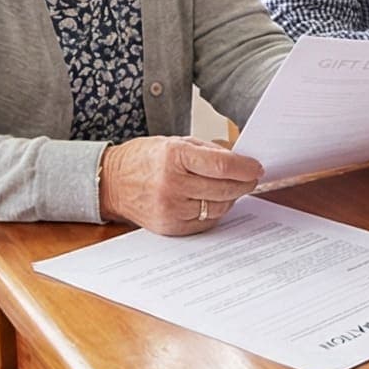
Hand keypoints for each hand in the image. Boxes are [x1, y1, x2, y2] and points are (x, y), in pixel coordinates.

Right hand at [97, 136, 264, 234]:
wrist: (112, 183)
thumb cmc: (145, 159)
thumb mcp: (175, 142)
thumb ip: (209, 151)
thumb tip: (241, 161)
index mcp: (174, 156)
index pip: (222, 166)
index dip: (245, 168)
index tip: (256, 168)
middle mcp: (171, 183)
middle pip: (223, 188)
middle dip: (243, 184)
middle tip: (250, 179)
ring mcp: (169, 208)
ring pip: (217, 207)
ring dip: (230, 198)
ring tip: (230, 188)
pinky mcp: (169, 227)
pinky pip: (205, 222)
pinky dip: (214, 212)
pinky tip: (212, 201)